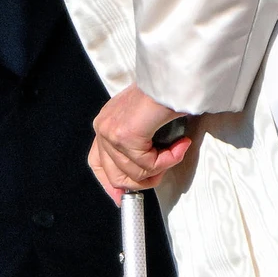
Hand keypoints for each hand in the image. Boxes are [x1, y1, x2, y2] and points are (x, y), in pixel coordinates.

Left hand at [88, 84, 192, 202]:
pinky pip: (149, 164)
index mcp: (106, 125)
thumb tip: (136, 181)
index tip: (122, 198)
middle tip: (163, 171)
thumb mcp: (145, 125)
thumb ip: (138, 150)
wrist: (173, 78)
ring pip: (136, 172)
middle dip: (145, 180)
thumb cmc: (165, 96)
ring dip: (163, 166)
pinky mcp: (125, 135)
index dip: (110, 184)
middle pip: (116, 175)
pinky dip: (169, 159)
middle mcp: (103, 127)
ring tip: (177, 149)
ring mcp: (111, 131)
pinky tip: (180, 145)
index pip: (97, 163)